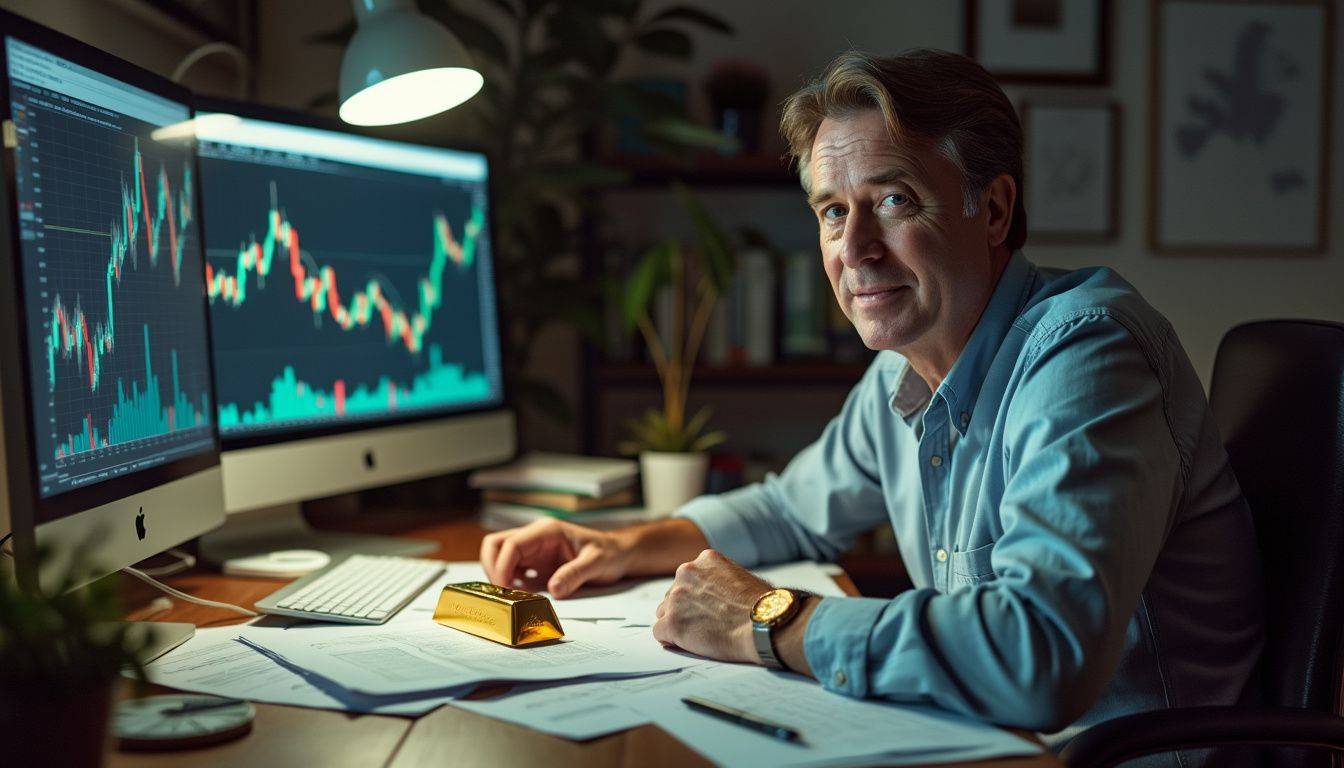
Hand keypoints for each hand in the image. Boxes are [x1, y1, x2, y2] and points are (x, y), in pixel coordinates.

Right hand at [479, 518, 627, 596]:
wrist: (618, 554)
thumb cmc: (609, 554)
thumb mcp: (597, 564)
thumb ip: (575, 574)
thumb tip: (553, 589)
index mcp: (547, 531)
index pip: (512, 543)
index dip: (502, 567)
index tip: (504, 590)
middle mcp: (535, 537)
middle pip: (495, 545)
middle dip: (492, 569)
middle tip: (501, 594)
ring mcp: (533, 550)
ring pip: (499, 557)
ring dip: (498, 576)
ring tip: (509, 598)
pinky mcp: (535, 563)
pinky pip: (511, 570)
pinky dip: (508, 584)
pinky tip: (520, 598)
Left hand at [652, 549, 771, 663]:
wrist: (764, 625)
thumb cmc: (762, 606)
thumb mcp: (742, 576)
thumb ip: (721, 580)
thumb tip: (720, 591)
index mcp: (704, 560)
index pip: (688, 580)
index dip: (697, 598)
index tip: (710, 609)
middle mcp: (686, 573)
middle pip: (673, 596)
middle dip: (685, 610)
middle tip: (706, 624)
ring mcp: (676, 598)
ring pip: (664, 613)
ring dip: (678, 624)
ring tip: (703, 634)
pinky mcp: (672, 622)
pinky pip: (660, 633)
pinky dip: (672, 640)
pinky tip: (692, 643)